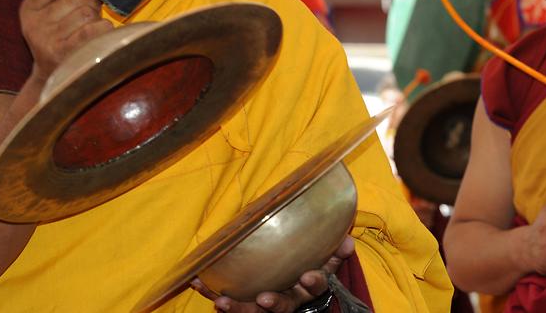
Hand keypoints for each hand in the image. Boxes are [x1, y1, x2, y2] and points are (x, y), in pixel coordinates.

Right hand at [19, 0, 113, 82]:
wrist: (52, 78)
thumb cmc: (58, 37)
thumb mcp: (48, 13)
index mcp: (29, 8)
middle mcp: (34, 24)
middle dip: (92, 0)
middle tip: (94, 10)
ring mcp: (46, 40)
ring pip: (86, 13)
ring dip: (96, 17)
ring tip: (93, 24)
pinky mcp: (62, 54)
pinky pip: (90, 30)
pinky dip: (103, 27)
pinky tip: (103, 30)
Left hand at [192, 235, 354, 311]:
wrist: (296, 289)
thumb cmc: (308, 270)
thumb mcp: (325, 263)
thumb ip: (335, 253)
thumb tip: (349, 240)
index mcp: (308, 287)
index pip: (315, 286)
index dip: (313, 283)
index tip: (308, 277)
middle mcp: (289, 301)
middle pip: (282, 307)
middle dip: (274, 304)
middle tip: (264, 299)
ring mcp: (266, 306)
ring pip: (253, 312)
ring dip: (237, 307)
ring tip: (221, 300)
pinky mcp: (246, 304)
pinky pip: (229, 302)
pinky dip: (212, 294)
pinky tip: (197, 282)